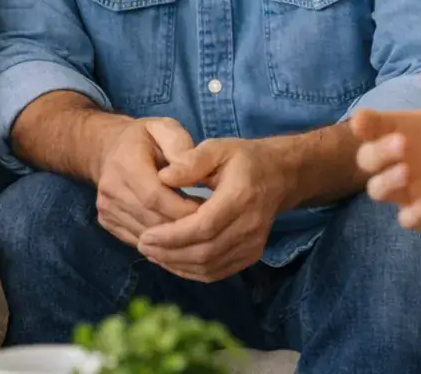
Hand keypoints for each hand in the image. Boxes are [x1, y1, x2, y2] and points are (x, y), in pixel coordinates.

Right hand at [94, 117, 202, 247]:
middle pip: (150, 219)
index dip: (182, 208)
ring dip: (172, 238)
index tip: (208, 210)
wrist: (107, 148)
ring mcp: (105, 208)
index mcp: (125, 163)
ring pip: (144, 235)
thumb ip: (180, 147)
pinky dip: (159, 244)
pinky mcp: (106, 221)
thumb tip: (187, 174)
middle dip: (182, 226)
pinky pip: (136, 240)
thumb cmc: (145, 138)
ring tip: (196, 229)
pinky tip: (178, 236)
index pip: (154, 196)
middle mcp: (111, 188)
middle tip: (208, 224)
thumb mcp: (165, 129)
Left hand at [139, 138, 287, 282]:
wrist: (278, 176)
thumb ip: (190, 161)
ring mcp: (253, 244)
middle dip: (169, 253)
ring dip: (177, 264)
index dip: (172, 236)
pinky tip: (172, 261)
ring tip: (152, 253)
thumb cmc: (242, 160)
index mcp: (241, 197)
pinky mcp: (251, 255)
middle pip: (205, 251)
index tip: (146, 234)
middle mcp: (250, 225)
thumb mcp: (217, 148)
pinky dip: (192, 271)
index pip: (203, 227)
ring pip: (209, 267)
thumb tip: (163, 177)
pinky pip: (218, 272)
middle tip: (143, 245)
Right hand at [352, 56, 420, 231]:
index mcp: (398, 130)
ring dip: (386, 181)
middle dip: (377, 152)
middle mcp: (396, 161)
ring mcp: (407, 189)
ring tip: (406, 171)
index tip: (363, 120)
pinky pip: (408, 219)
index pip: (370, 127)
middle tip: (401, 144)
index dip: (363, 124)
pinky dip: (415, 212)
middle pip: (367, 160)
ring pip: (378, 191)